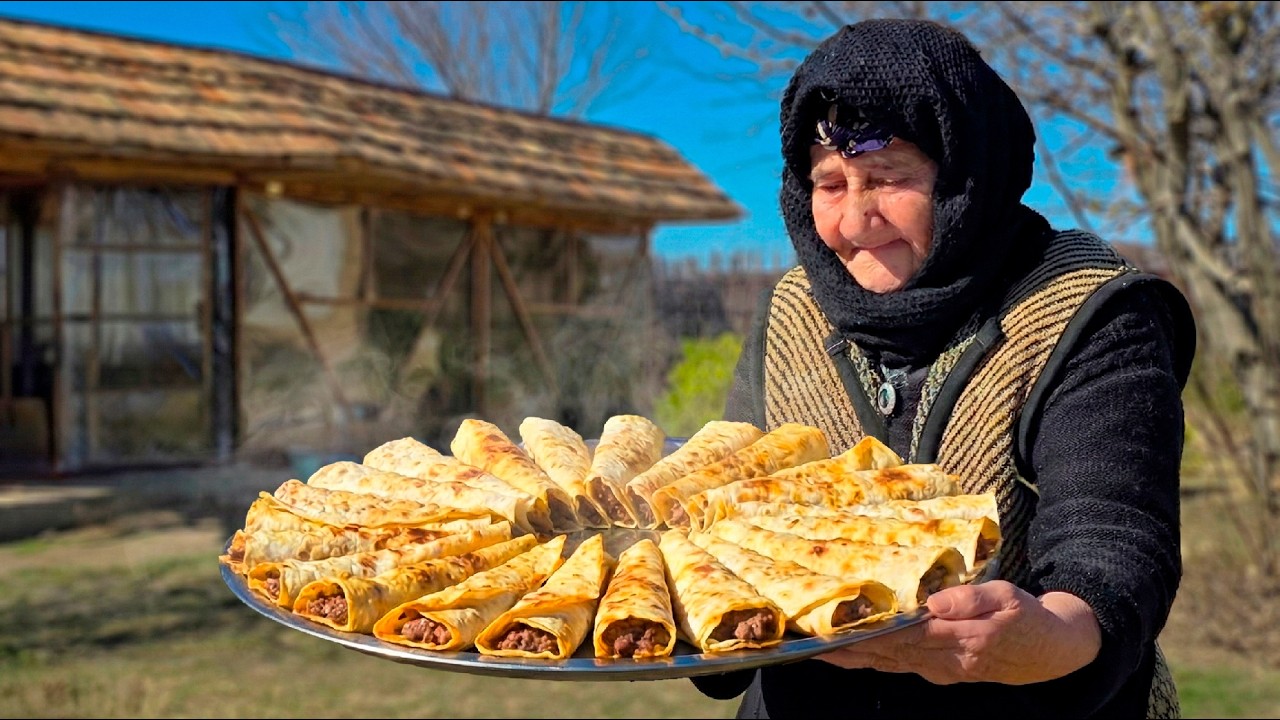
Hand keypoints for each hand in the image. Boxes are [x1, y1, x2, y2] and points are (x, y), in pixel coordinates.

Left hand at [816, 582, 1101, 684]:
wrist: (1053, 651)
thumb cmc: (1028, 617)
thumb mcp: (1009, 598)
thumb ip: (971, 599)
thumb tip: (934, 600)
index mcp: (960, 640)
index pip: (904, 634)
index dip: (868, 632)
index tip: (836, 627)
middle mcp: (944, 661)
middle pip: (886, 653)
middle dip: (847, 648)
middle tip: (809, 640)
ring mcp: (940, 670)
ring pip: (887, 663)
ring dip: (852, 657)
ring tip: (816, 648)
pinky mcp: (939, 670)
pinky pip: (897, 665)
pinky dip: (871, 659)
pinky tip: (849, 652)